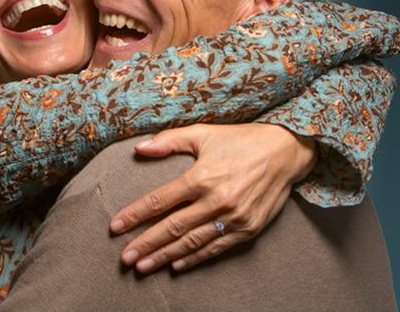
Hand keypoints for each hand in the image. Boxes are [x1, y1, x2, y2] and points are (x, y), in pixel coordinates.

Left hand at [109, 123, 316, 272]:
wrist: (286, 151)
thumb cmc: (240, 140)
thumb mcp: (203, 133)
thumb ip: (169, 141)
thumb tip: (138, 148)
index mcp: (202, 177)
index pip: (160, 200)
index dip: (135, 215)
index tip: (115, 227)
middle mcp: (216, 200)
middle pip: (173, 227)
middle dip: (146, 244)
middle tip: (124, 259)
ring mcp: (234, 218)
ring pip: (192, 242)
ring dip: (165, 256)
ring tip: (143, 267)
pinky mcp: (248, 229)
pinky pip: (216, 248)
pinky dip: (195, 258)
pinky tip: (176, 265)